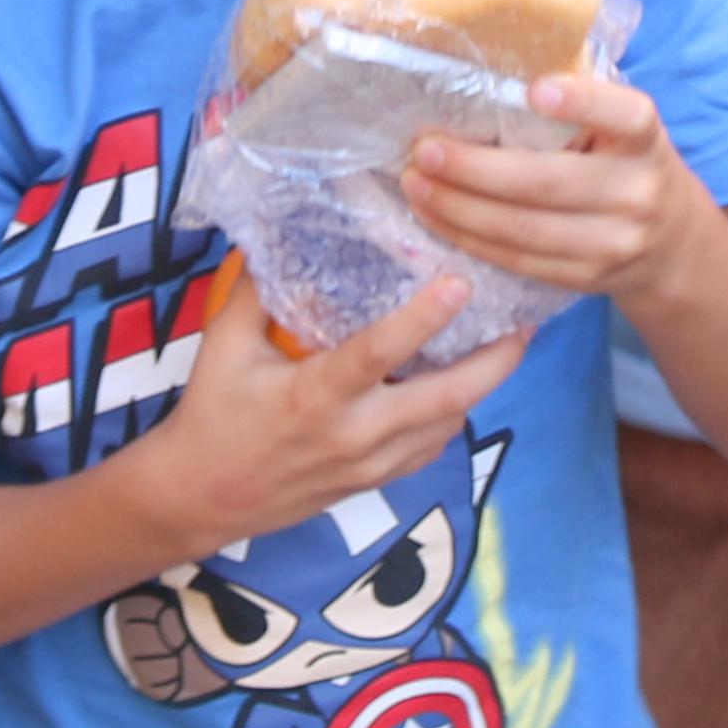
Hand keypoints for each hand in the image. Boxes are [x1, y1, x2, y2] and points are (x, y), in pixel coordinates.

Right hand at [124, 260, 524, 550]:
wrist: (201, 499)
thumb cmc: (212, 415)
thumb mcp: (222, 348)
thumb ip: (255, 290)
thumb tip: (281, 227)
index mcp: (315, 396)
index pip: (378, 353)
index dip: (422, 319)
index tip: (460, 283)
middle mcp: (354, 434)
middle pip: (447, 399)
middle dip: (496, 361)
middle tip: (526, 320)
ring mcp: (372, 463)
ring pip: (450, 422)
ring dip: (483, 383)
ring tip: (508, 340)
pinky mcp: (379, 481)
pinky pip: (434, 445)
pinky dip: (454, 411)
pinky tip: (464, 381)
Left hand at [401, 73, 716, 311]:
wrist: (673, 245)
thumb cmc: (626, 166)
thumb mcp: (624, 133)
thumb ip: (582, 110)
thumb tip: (485, 81)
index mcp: (647, 142)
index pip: (627, 115)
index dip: (583, 102)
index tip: (536, 89)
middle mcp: (638, 192)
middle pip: (549, 183)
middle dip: (475, 169)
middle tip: (424, 150)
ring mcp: (615, 242)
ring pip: (523, 229)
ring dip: (457, 208)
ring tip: (415, 184)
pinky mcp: (586, 278)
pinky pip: (517, 261)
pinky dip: (468, 239)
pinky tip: (436, 216)